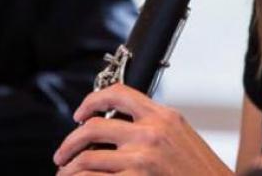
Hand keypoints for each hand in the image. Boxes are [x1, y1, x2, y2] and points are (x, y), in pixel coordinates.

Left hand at [53, 85, 229, 175]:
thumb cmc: (200, 173)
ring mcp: (142, 158)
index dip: (92, 100)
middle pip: (93, 128)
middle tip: (62, 155)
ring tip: (65, 175)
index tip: (79, 114)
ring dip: (69, 169)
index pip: (119, 93)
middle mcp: (152, 133)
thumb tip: (117, 129)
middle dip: (69, 142)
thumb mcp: (181, 139)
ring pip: (87, 158)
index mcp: (164, 116)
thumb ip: (154, 128)